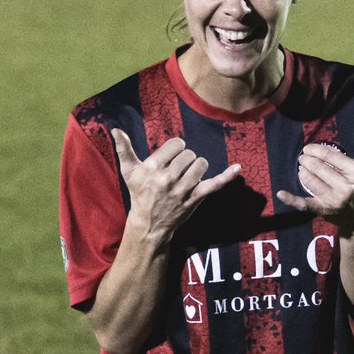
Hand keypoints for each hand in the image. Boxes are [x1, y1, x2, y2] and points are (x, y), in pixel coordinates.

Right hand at [112, 130, 240, 242]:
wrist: (149, 224)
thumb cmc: (139, 193)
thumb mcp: (129, 171)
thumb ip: (123, 148)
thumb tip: (115, 129)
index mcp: (153, 168)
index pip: (176, 144)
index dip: (175, 149)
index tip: (169, 158)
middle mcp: (168, 179)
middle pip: (189, 154)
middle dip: (185, 159)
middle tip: (176, 170)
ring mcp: (183, 189)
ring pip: (201, 164)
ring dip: (196, 167)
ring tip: (187, 175)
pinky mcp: (195, 198)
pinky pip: (215, 184)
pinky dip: (227, 176)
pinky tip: (237, 167)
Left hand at [276, 125, 353, 234]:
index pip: (330, 156)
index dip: (315, 150)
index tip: (308, 148)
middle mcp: (347, 188)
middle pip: (317, 167)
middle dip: (306, 160)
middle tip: (302, 157)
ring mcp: (335, 200)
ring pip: (309, 181)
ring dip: (302, 172)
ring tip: (302, 168)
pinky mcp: (325, 211)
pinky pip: (305, 204)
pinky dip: (291, 200)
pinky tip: (280, 193)